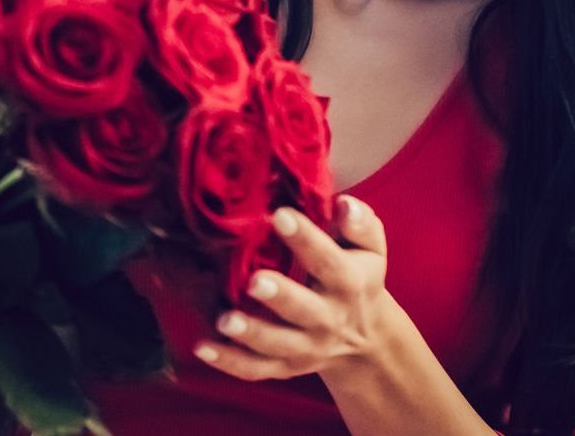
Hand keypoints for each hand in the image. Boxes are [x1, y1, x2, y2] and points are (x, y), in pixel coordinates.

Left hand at [195, 198, 405, 383]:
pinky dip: (229, 362)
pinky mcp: (285, 367)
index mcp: (349, 283)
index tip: (280, 215)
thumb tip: (343, 204)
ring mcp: (306, 347)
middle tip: (254, 281)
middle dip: (279, 296)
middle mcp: (329, 318)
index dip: (305, 238)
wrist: (366, 340)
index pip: (328, 260)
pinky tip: (203, 347)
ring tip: (225, 320)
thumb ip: (360, 224)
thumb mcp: (370, 249)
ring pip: (278, 345)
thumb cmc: (358, 276)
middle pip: (304, 310)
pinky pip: (257, 369)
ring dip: (251, 334)